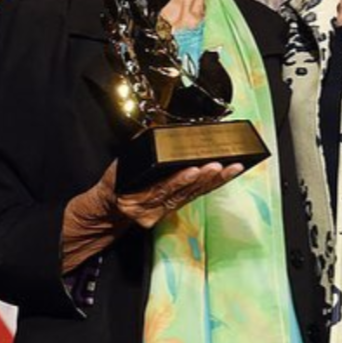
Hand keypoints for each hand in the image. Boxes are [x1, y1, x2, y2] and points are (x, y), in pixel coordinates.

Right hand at [110, 160, 244, 228]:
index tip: (194, 168)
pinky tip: (225, 175)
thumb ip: (138, 150)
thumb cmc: (117, 181)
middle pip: (181, 193)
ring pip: (192, 195)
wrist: (111, 205)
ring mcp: (163, 212)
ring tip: (230, 168)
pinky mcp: (173, 210)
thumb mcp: (119, 166)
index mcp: (135, 199)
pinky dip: (211, 185)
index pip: (160, 189)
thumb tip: (156, 130)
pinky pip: (194, 197)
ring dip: (213, 181)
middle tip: (218, 165)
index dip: (178, 180)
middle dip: (203, 178)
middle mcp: (151, 209)